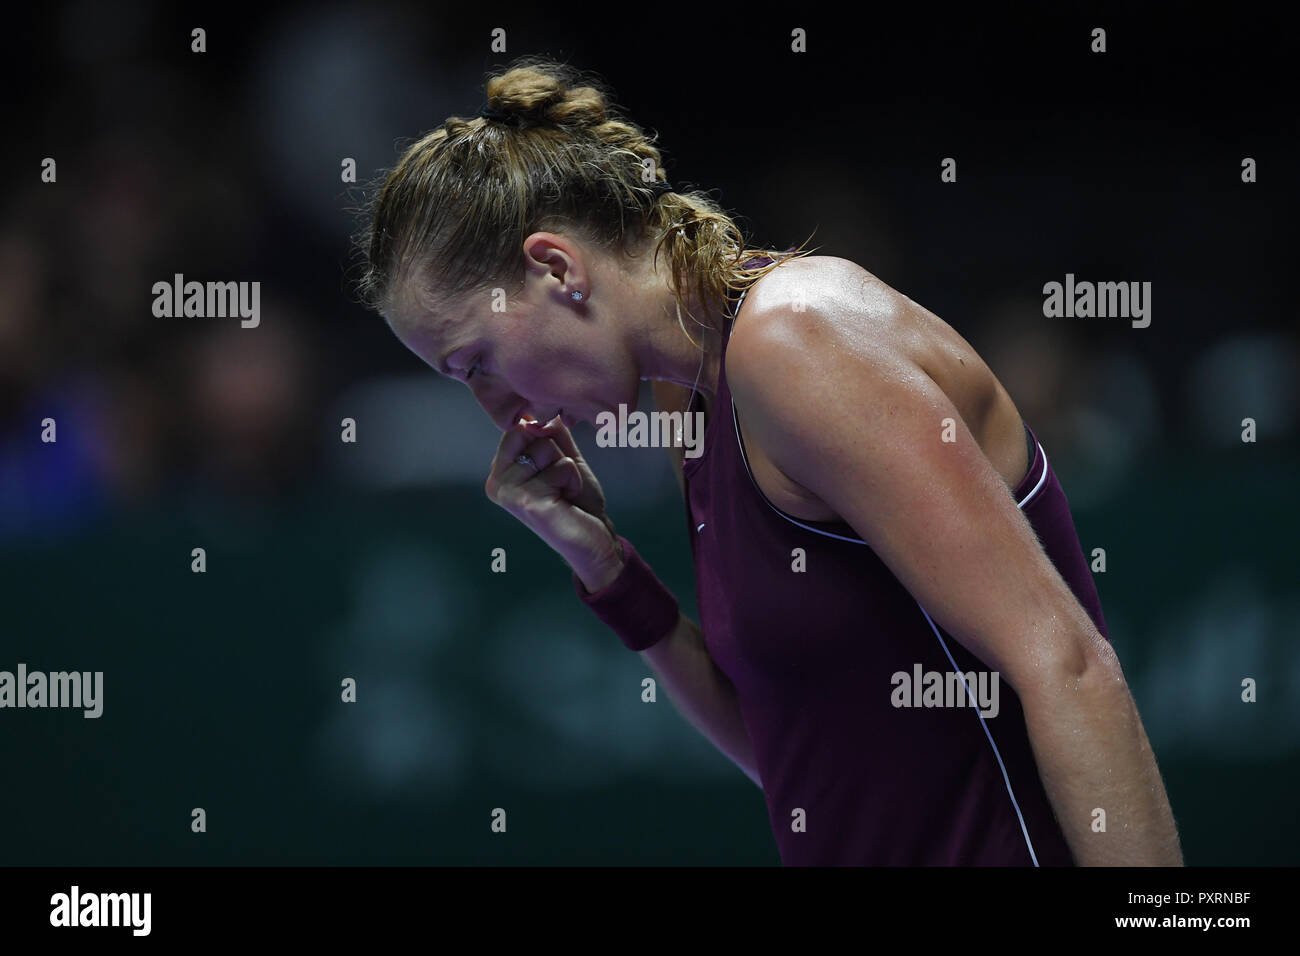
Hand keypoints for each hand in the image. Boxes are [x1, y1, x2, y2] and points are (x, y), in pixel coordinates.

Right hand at [484, 415, 623, 588]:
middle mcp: (496, 481)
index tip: (552, 469)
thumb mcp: (563, 457)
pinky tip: (566, 501)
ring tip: (563, 492)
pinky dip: (572, 480)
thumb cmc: (577, 500)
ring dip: (566, 468)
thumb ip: (550, 431)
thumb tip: (538, 409)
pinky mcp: (526, 501)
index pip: (519, 426)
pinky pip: (561, 466)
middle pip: (531, 432)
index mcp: (500, 470)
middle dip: (556, 453)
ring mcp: (508, 492)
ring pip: (546, 447)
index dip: (546, 440)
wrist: (594, 539)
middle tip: (560, 483)